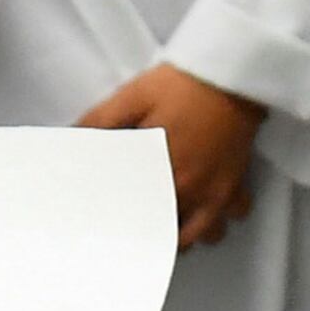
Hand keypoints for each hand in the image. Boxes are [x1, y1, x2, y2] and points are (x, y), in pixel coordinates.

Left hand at [79, 62, 262, 246]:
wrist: (231, 73)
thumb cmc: (181, 85)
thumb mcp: (132, 97)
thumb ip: (100, 122)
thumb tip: (71, 140)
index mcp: (160, 172)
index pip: (138, 215)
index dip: (124, 228)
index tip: (112, 230)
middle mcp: (190, 189)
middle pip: (169, 233)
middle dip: (153, 237)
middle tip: (137, 234)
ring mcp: (218, 190)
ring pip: (205, 235)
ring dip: (188, 234)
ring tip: (172, 226)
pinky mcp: (238, 180)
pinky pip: (236, 214)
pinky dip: (223, 217)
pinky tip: (208, 209)